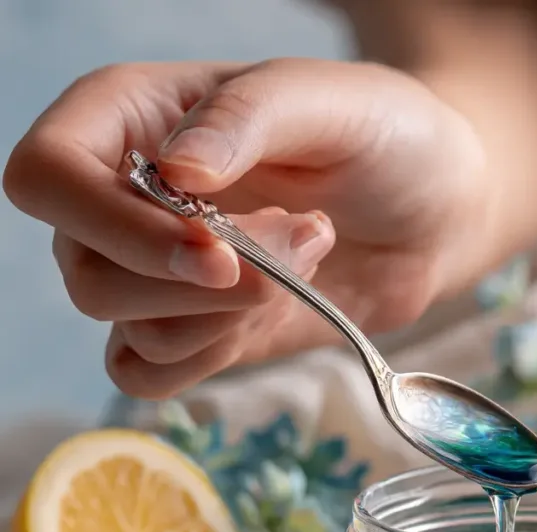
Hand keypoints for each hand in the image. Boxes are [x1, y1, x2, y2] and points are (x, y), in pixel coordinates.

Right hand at [3, 59, 487, 397]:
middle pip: (86, 273)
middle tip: (301, 237)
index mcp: (133, 119)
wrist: (434, 211)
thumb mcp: (327, 99)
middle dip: (202, 283)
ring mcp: (158, 274)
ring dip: (228, 315)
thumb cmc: (383, 135)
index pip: (48, 177)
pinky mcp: (197, 330)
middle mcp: (126, 201)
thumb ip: (246, 122)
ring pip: (127, 330)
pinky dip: (211, 358)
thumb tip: (174, 175)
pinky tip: (272, 311)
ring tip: (306, 255)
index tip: (214, 248)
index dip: (112, 225)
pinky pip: (153, 374)